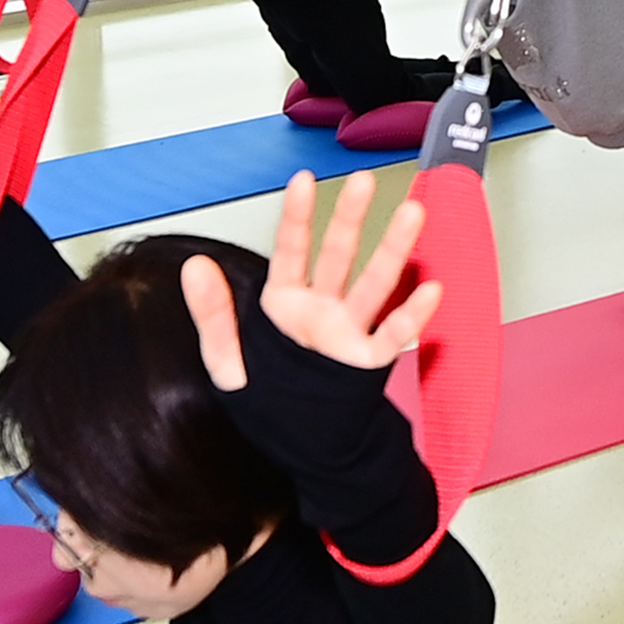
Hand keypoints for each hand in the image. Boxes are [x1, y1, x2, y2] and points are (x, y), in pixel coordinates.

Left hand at [179, 175, 438, 387]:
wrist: (300, 444)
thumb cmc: (268, 398)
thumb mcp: (225, 359)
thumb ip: (212, 314)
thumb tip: (194, 266)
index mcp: (285, 303)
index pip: (291, 251)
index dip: (297, 216)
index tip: (304, 179)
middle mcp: (321, 309)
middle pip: (338, 256)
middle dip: (351, 219)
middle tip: (365, 181)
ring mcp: (348, 331)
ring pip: (373, 284)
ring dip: (393, 251)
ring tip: (412, 216)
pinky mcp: (368, 362)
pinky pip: (391, 336)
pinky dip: (411, 315)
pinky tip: (429, 289)